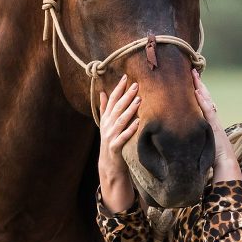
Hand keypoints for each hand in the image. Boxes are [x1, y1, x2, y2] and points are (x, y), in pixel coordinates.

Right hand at [98, 76, 139, 212]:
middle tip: (136, 84)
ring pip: (120, 120)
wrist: (108, 164)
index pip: (112, 100)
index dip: (118, 89)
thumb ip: (104, 108)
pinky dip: (130, 129)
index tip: (125, 77)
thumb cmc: (110, 141)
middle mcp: (107, 126)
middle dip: (126, 96)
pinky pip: (123, 137)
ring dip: (130, 110)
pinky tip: (138, 122)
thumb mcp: (106, 124)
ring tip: (139, 100)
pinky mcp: (115, 147)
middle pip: (117, 108)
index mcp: (106, 119)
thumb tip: (102, 93)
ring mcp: (110, 136)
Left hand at [192, 70, 240, 180]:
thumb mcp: (203, 144)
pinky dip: (202, 101)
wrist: (226, 165)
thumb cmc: (214, 158)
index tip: (191, 80)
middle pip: (205, 98)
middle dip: (198, 84)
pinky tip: (196, 92)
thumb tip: (185, 135)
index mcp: (209, 122)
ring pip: (207, 101)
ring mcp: (214, 122)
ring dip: (200, 87)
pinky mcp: (214, 127)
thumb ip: (197, 137)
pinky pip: (207, 111)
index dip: (197, 91)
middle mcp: (212, 119)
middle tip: (192, 71)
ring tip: (194, 75)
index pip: (203, 103)